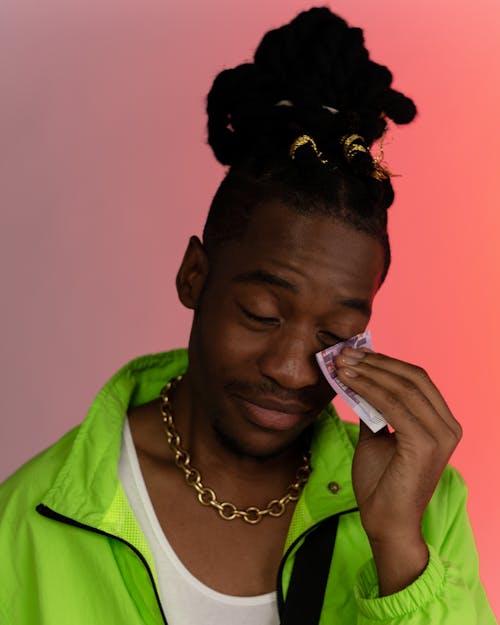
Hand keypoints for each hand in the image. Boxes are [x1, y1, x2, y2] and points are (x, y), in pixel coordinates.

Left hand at [335, 346, 461, 593]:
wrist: (385, 523)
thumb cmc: (382, 483)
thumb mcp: (377, 437)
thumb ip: (374, 409)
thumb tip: (357, 378)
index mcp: (441, 423)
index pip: (416, 380)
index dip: (385, 362)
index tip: (354, 353)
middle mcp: (448, 426)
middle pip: (412, 378)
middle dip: (375, 362)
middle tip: (345, 353)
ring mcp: (440, 436)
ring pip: (402, 388)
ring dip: (368, 372)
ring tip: (342, 364)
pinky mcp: (425, 445)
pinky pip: (393, 406)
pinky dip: (368, 389)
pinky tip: (347, 381)